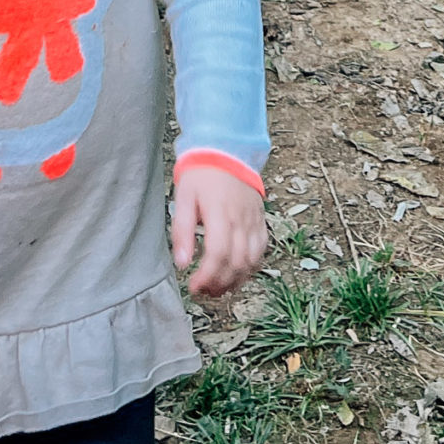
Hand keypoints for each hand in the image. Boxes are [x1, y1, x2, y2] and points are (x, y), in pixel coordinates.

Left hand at [171, 165, 265, 297]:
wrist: (227, 152)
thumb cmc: (201, 176)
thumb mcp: (183, 199)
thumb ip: (182, 231)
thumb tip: (182, 263)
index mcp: (220, 213)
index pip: (217, 254)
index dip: (206, 277)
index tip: (193, 287)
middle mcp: (241, 220)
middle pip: (236, 263)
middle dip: (219, 284)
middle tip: (203, 291)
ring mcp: (254, 221)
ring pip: (251, 261)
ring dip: (235, 280)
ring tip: (217, 288)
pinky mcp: (260, 221)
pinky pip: (261, 251)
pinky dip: (250, 268)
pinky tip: (236, 274)